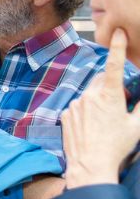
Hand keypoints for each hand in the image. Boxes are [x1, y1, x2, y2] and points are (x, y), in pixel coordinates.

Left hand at [60, 30, 139, 188]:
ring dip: (99, 100)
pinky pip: (79, 106)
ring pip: (90, 94)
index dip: (118, 48)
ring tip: (105, 122)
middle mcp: (89, 96)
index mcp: (109, 96)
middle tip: (120, 106)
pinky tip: (92, 127)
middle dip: (112, 87)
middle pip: (102, 81)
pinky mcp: (66, 114)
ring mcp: (75, 105)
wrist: (89, 165)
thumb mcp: (136, 125)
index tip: (119, 33)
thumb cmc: (116, 146)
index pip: (115, 66)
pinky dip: (87, 110)